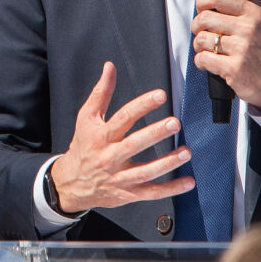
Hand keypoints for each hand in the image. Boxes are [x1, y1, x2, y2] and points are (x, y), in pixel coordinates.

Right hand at [48, 62, 192, 213]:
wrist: (72, 183)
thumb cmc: (84, 146)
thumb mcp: (87, 118)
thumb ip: (101, 92)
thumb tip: (110, 67)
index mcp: (101, 135)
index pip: (123, 117)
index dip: (142, 105)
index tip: (160, 95)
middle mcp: (110, 156)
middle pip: (134, 144)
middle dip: (155, 133)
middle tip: (175, 123)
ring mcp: (119, 177)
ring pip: (145, 171)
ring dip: (167, 162)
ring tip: (186, 152)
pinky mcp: (128, 193)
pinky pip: (151, 192)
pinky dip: (170, 189)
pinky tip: (188, 182)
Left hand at [191, 0, 260, 110]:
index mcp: (253, 13)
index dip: (202, 1)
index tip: (202, 8)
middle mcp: (248, 28)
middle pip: (204, 18)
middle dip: (198, 26)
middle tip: (205, 32)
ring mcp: (241, 49)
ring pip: (200, 39)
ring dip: (199, 46)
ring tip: (210, 49)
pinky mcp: (233, 69)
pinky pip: (203, 59)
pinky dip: (202, 62)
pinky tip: (211, 63)